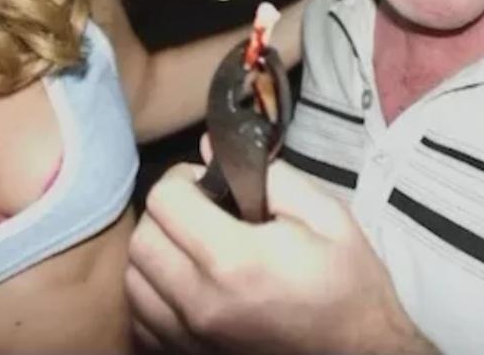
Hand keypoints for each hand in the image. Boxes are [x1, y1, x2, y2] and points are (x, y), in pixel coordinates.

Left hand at [126, 155, 435, 353]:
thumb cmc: (349, 289)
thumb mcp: (328, 218)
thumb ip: (270, 176)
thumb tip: (210, 148)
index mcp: (237, 261)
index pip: (164, 200)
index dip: (184, 180)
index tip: (207, 184)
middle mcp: (202, 303)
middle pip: (143, 239)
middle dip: (165, 213)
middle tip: (199, 210)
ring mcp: (190, 337)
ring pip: (134, 281)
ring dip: (156, 253)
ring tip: (192, 247)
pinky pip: (142, 319)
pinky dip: (153, 295)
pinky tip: (186, 284)